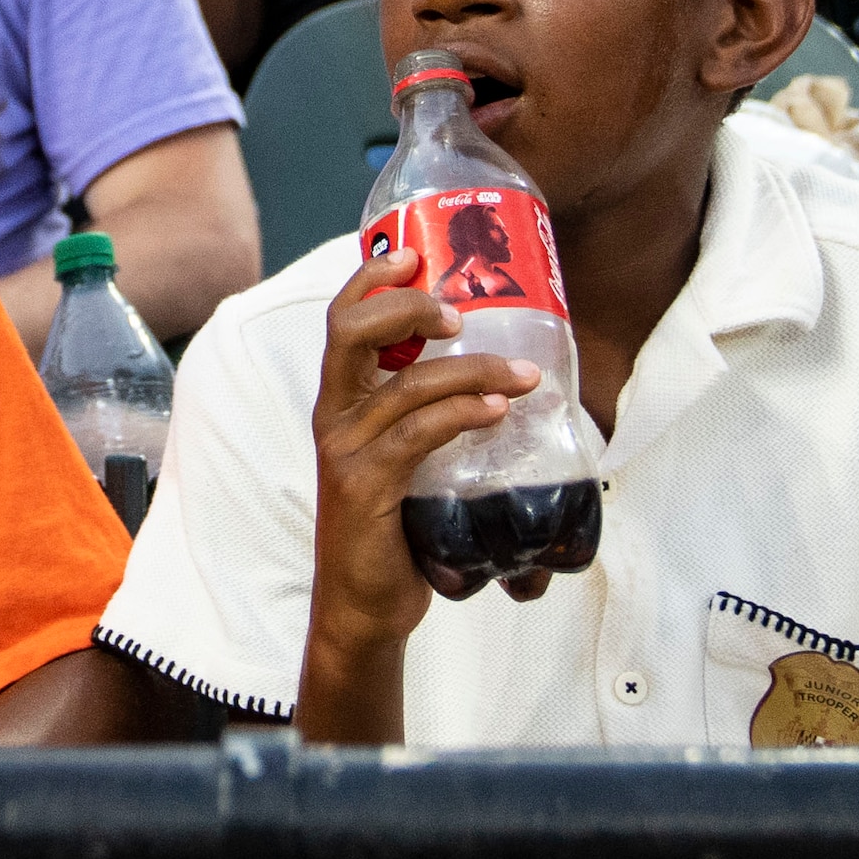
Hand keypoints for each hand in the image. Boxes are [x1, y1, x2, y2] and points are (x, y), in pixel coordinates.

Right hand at [306, 239, 541, 666]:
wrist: (365, 604)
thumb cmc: (395, 526)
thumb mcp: (406, 457)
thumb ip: (429, 415)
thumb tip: (503, 376)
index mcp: (340, 401)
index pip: (341, 321)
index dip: (370, 279)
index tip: (415, 254)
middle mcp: (334, 417)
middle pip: (352, 332)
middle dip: (408, 307)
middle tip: (460, 311)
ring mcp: (345, 451)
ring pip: (404, 385)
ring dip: (471, 370)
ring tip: (525, 376)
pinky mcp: (365, 487)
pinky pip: (417, 435)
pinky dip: (460, 413)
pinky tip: (497, 411)